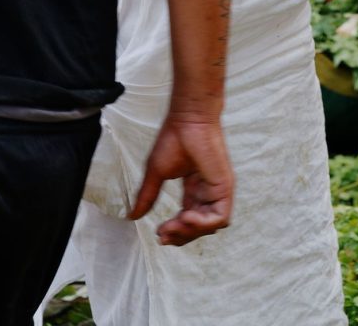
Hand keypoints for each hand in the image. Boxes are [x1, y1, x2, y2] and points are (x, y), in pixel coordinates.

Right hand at [130, 112, 233, 246]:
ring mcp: (217, 190)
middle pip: (198, 228)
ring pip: (210, 226)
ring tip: (173, 224)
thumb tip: (132, 216)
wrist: (188, 120)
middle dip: (180, 236)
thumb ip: (147, 196)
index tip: (159, 232)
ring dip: (190, 232)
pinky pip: (220, 217)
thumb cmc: (174, 138)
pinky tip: (186, 216)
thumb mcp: (156, 173)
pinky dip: (203, 224)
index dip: (174, 232)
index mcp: (194, 190)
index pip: (187, 220)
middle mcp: (207, 193)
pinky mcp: (225, 187)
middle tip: (163, 233)